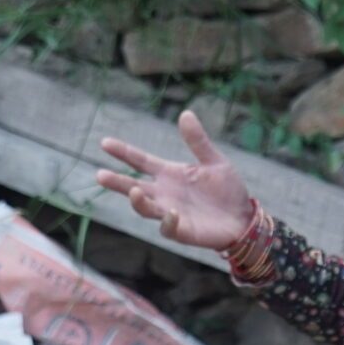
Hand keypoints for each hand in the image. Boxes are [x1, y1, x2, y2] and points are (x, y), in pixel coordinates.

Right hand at [95, 111, 253, 251]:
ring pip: (145, 208)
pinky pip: (168, 227)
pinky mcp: (182, 230)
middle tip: (100, 175)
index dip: (123, 152)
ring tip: (134, 191)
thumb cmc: (227, 190)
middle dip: (117, 182)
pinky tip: (172, 212)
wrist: (243, 218)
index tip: (104, 142)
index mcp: (169, 174)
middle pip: (133, 187)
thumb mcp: (214, 161)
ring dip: (138, 201)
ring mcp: (170, 213)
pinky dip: (168, 220)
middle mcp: (164, 193)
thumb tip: (185, 113)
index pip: (140, 161)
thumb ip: (198, 141)